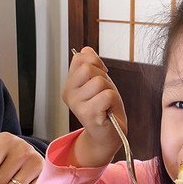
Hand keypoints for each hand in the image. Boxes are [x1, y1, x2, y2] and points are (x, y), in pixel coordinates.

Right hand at [64, 47, 126, 165]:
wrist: (109, 134)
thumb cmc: (106, 108)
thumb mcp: (99, 81)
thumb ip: (91, 64)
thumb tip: (86, 49)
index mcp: (69, 84)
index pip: (80, 57)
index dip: (96, 62)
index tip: (101, 75)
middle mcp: (69, 93)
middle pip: (89, 68)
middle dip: (104, 78)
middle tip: (105, 93)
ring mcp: (76, 104)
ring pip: (99, 81)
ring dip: (110, 91)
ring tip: (107, 103)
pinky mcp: (87, 114)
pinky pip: (107, 95)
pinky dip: (113, 101)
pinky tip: (108, 111)